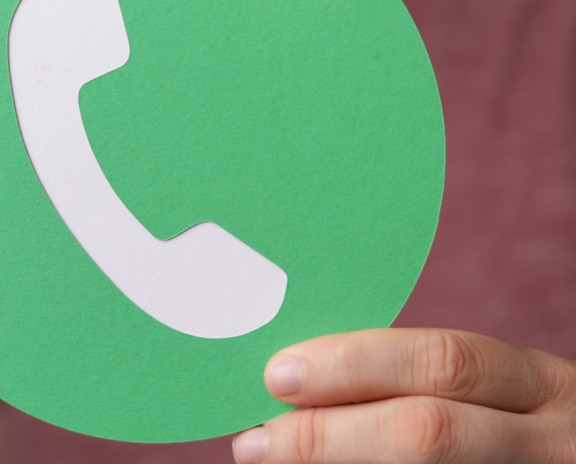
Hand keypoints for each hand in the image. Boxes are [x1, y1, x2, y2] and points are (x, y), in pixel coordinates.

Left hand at [232, 329, 575, 463]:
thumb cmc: (508, 427)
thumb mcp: (492, 394)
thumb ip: (412, 381)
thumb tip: (292, 381)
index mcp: (537, 383)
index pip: (443, 361)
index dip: (354, 365)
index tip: (278, 374)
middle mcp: (551, 442)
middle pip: (427, 432)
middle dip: (327, 434)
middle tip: (256, 442)